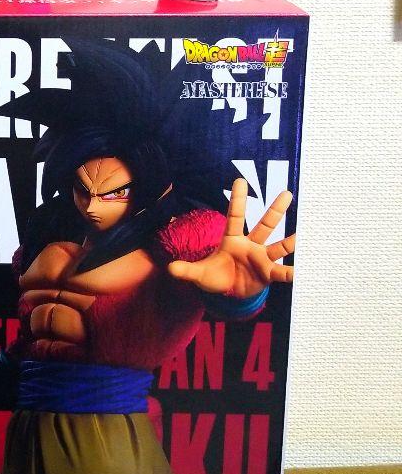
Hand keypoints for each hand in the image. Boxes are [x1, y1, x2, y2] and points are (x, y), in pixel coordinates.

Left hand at [169, 178, 295, 297]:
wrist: (229, 294)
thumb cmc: (215, 277)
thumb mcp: (199, 274)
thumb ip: (186, 270)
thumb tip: (170, 269)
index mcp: (232, 240)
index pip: (235, 216)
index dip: (237, 200)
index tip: (240, 180)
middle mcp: (250, 246)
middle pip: (264, 225)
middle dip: (275, 210)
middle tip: (286, 193)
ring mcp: (262, 259)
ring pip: (279, 246)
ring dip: (291, 240)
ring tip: (304, 233)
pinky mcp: (269, 274)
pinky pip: (282, 272)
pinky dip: (291, 272)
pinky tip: (303, 269)